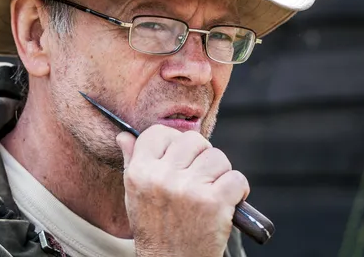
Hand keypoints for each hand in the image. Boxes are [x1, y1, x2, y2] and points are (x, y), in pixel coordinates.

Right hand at [116, 125, 249, 256]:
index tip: (180, 157)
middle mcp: (162, 177)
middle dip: (201, 156)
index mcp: (140, 172)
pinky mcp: (214, 203)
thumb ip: (132, 161)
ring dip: (220, 174)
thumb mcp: (134, 196)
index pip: (159, 132)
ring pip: (218, 157)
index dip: (173, 141)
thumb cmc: (155, 230)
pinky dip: (238, 191)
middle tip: (198, 177)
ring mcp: (189, 189)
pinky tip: (227, 203)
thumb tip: (125, 136)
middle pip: (193, 140)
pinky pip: (236, 178)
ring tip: (211, 192)